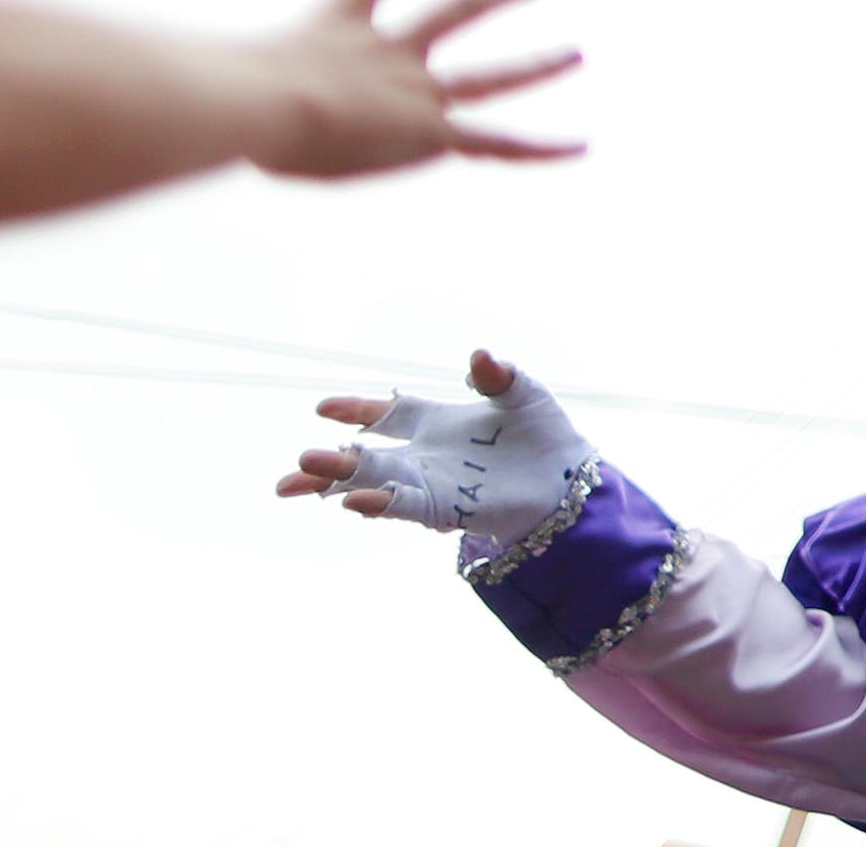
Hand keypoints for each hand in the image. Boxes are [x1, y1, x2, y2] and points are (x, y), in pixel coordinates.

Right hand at [232, 0, 580, 178]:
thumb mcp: (215, 80)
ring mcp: (410, 92)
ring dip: (537, 65)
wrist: (257, 102)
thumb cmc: (218, 97)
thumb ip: (216, 70)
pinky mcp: (426, 130)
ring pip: (489, 76)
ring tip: (579, 54)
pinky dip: (538, 148)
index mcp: (335, 30)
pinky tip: (581, 146)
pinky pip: (493, 142)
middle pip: (457, 9)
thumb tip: (197, 88)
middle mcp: (386, 55)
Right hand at [277, 348, 597, 547]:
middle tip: (298, 461)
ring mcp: (430, 483)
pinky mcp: (445, 508)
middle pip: (364, 457)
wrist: (567, 479)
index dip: (355, 410)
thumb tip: (479, 356)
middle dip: (328, 461)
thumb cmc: (542, 433)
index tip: (323, 407)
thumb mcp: (521, 393)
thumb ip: (497, 375)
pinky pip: (404, 506)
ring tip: (301, 480)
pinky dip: (379, 504)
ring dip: (339, 482)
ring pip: (373, 484)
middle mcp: (424, 455)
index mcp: (435, 422)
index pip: (386, 413)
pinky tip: (352, 503)